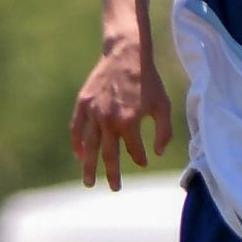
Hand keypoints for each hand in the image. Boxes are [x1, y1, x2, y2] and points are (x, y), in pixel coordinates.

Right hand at [70, 50, 173, 189]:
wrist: (126, 54)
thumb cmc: (148, 80)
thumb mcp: (163, 105)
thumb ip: (164, 132)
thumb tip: (157, 154)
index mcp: (129, 122)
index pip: (134, 150)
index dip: (139, 157)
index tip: (142, 161)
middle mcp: (108, 120)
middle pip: (108, 155)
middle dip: (112, 174)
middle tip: (114, 188)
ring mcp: (93, 112)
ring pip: (89, 146)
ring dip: (89, 166)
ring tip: (89, 182)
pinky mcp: (83, 103)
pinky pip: (77, 128)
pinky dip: (77, 143)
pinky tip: (79, 155)